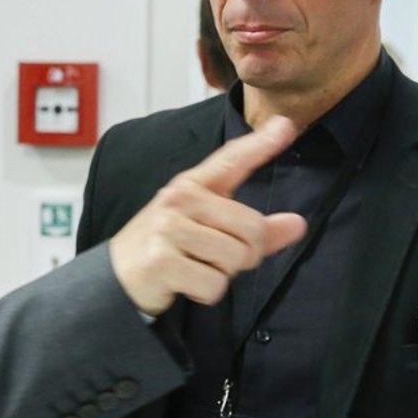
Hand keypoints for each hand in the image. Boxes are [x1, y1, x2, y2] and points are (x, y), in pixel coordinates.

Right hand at [108, 116, 307, 315]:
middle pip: (251, 230)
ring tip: (196, 268)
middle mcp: (179, 199)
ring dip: (222, 275)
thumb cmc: (171, 246)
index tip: (286, 125)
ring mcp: (168, 228)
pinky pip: (214, 285)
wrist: (120, 274)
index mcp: (192, 185)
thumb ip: (256, 229)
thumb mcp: (212, 230)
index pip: (232, 161)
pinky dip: (205, 293)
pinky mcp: (161, 261)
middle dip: (245, 255)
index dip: (261, 144)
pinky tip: (185, 283)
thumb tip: (298, 224)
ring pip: (234, 259)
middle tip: (215, 258)